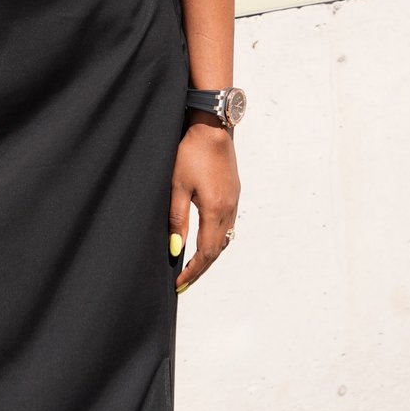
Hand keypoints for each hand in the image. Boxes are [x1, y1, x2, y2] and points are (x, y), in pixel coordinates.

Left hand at [168, 117, 240, 292]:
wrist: (213, 126)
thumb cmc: (190, 153)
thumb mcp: (176, 185)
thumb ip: (176, 219)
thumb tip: (175, 250)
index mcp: (215, 210)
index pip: (206, 253)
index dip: (193, 271)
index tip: (179, 285)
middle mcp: (229, 209)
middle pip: (217, 250)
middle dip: (200, 268)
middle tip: (183, 282)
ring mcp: (234, 201)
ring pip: (225, 239)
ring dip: (209, 255)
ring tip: (192, 265)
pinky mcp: (233, 193)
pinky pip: (227, 225)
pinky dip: (216, 239)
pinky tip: (205, 239)